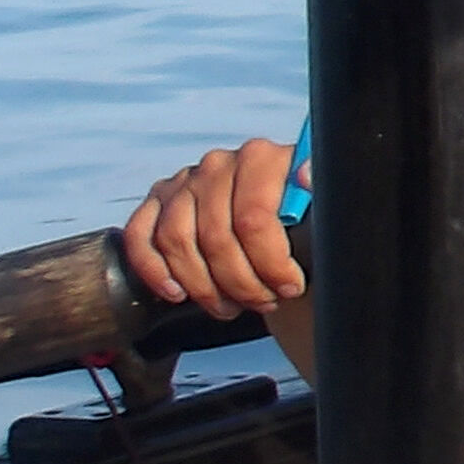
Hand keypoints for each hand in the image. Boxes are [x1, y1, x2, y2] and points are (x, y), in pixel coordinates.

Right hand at [122, 138, 308, 320]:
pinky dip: (154, 270)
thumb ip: (321, 193)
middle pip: (215, 237)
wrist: (277, 216)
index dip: (271, 262)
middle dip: (241, 282)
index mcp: (260, 157)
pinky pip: (141, 238)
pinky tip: (177, 294)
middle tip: (264, 302)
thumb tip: (307, 176)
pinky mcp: (157, 202)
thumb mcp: (323, 208)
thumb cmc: (303, 218)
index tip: (289, 287)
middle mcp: (217, 164)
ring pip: (176, 242)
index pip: (253, 218)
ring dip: (203, 286)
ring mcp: (183, 182)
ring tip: (231, 306)